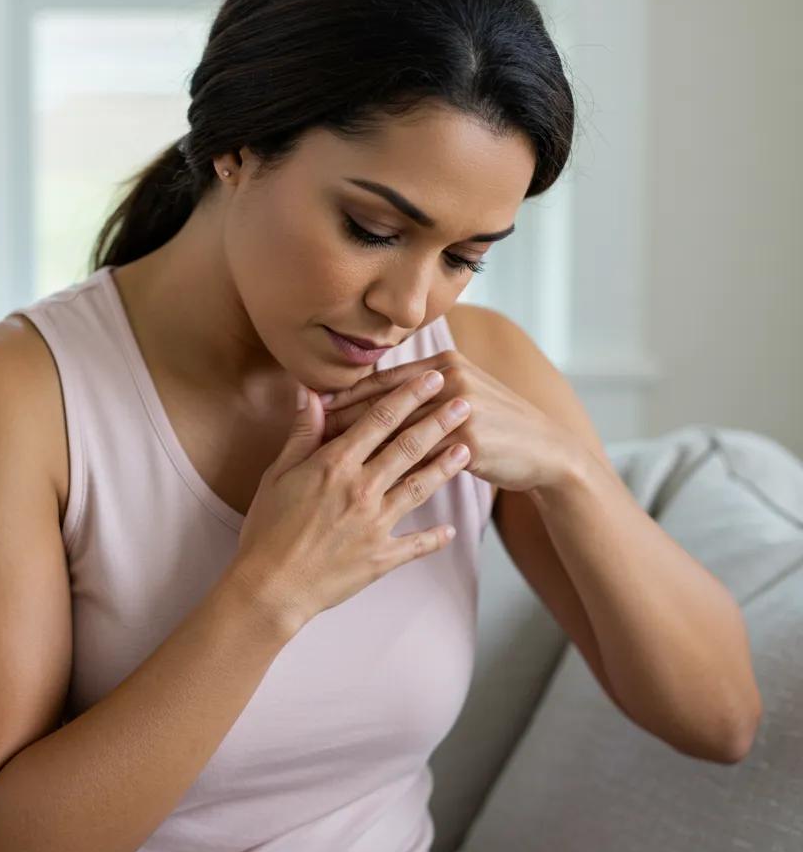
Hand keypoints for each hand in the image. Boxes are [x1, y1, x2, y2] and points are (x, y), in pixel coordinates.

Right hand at [228, 371, 473, 634]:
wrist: (270, 587)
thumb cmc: (266, 529)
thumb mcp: (277, 474)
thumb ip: (302, 433)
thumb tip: (311, 393)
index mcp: (335, 465)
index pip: (379, 419)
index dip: (408, 395)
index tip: (431, 378)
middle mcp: (361, 489)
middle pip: (408, 447)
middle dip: (440, 422)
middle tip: (467, 403)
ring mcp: (375, 524)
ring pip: (420, 487)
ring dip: (446, 466)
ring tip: (468, 448)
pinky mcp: (381, 557)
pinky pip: (416, 545)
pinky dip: (435, 537)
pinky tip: (451, 529)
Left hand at [318, 349, 579, 493]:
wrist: (546, 451)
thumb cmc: (497, 425)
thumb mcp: (462, 395)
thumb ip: (421, 390)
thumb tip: (381, 392)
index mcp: (443, 364)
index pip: (380, 380)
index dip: (343, 395)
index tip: (308, 408)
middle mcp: (450, 380)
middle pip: (381, 401)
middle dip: (341, 419)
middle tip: (305, 436)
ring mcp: (460, 411)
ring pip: (395, 430)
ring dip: (358, 446)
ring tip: (325, 463)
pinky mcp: (468, 442)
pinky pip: (419, 459)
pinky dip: (389, 471)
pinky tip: (365, 487)